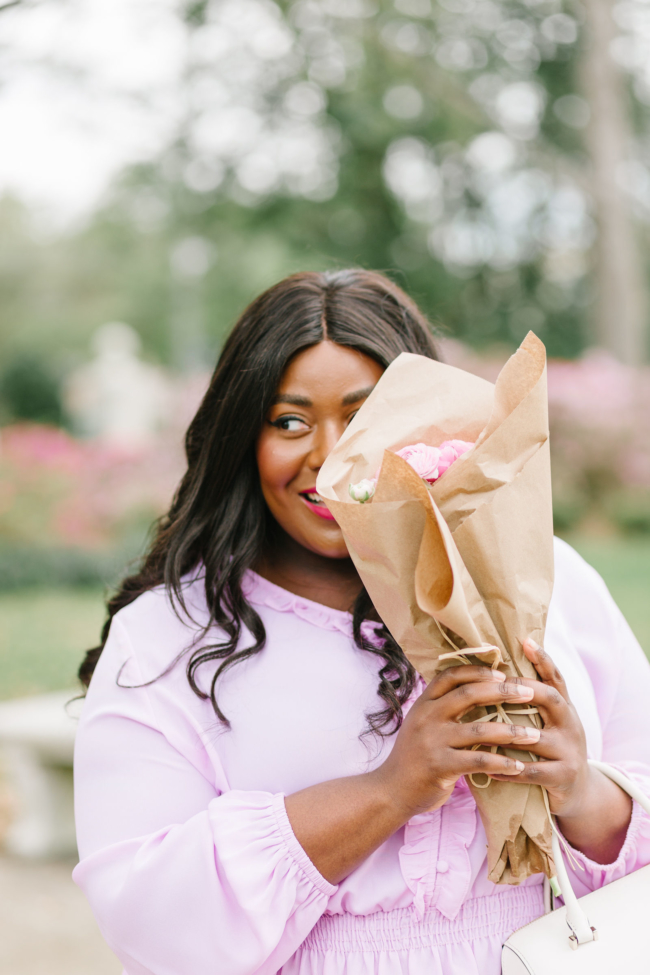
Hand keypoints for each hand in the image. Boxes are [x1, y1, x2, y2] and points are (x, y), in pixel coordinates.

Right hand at [374, 664, 538, 818]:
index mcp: (424, 703)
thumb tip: (476, 689)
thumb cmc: (413, 756)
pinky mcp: (440, 766)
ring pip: (479, 730)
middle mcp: (426, 716)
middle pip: (468, 695)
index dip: (477, 671)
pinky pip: (478, 761)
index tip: (502, 672)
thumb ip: (442, 707)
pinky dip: (501, 763)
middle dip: (502, 692)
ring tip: (533, 735)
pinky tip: (518, 766)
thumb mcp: (421, 723)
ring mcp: (432, 741)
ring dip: (510, 732)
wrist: (391, 790)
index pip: (451, 675)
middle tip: (527, 693)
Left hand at [488, 638, 632, 861]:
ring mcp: (569, 751)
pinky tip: (490, 769)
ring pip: (536, 738)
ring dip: (508, 733)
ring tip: (483, 730)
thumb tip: (498, 672)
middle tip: (500, 684)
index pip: (555, 678)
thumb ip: (531, 701)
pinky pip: (532, 772)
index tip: (525, 641)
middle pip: (551, 699)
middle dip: (526, 689)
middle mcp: (570, 724)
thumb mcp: (549, 722)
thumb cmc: (552, 749)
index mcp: (564, 708)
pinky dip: (510, 770)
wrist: (579, 791)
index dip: (543, 659)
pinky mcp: (563, 776)